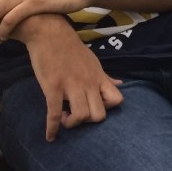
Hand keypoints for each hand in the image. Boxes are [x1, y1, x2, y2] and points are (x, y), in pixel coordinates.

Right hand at [14, 15, 122, 141]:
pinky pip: (54, 114)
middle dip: (88, 121)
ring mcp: (71, 86)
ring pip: (81, 116)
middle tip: (77, 114)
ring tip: (64, 117)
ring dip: (72, 124)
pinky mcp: (53, 87)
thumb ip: (106, 77)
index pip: (117, 100)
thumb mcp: (94, 62)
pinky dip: (52, 129)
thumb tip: (121, 84)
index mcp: (98, 78)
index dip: (108, 109)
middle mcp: (88, 83)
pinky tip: (50, 136)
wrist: (50, 34)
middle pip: (99, 115)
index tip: (94, 107)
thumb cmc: (72, 49)